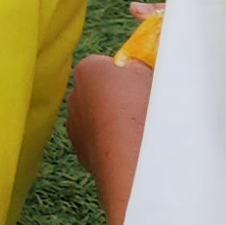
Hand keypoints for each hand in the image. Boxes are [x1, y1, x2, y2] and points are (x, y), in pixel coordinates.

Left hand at [66, 49, 155, 224]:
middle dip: (118, 98)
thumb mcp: (151, 75)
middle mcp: (74, 93)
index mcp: (89, 68)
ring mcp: (74, 123)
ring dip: (113, 124)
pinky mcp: (79, 151)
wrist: (132, 159)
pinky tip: (129, 152)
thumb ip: (140, 68)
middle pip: (100, 91)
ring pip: (97, 118)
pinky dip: (109, 144)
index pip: (108, 65)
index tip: (146, 88)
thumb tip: (137, 69)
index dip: (129, 76)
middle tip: (144, 110)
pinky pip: (97, 141)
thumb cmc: (145, 110)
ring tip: (139, 134)